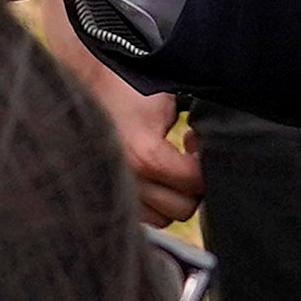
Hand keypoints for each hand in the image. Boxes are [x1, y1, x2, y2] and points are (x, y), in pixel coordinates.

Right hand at [73, 40, 206, 226]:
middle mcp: (130, 181)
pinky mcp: (106, 192)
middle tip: (187, 158)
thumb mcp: (167, 102)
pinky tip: (152, 177)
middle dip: (193, 186)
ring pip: (162, 218)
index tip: (194, 143)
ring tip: (169, 169)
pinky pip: (140, 215)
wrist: (84, 82)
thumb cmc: (126, 86)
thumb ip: (194, 124)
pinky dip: (152, 203)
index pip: (195, 183)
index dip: (205, 164)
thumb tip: (216, 141)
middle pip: (182, 208)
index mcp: (147, 157)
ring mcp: (115, 190)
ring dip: (172, 198)